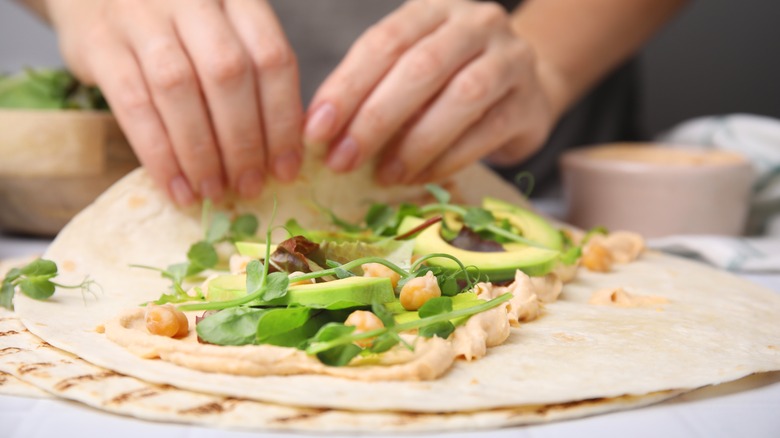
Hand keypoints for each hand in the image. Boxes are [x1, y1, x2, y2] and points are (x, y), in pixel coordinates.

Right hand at [47, 0, 303, 203]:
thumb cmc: (175, 28)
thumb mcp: (220, 34)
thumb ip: (251, 77)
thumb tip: (282, 152)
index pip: (271, 57)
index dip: (283, 120)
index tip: (286, 169)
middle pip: (228, 74)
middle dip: (243, 141)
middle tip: (249, 186)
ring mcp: (141, 16)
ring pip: (179, 89)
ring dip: (201, 152)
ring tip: (212, 192)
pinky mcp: (99, 44)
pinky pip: (133, 105)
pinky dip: (159, 155)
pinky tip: (176, 187)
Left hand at [303, 0, 554, 184]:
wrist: (527, 86)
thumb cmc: (451, 82)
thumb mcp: (410, 72)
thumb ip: (372, 92)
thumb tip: (322, 135)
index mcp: (433, 9)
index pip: (384, 42)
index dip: (347, 87)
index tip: (316, 131)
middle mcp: (476, 24)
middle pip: (421, 67)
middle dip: (375, 118)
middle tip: (342, 161)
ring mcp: (511, 59)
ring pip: (461, 97)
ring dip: (415, 142)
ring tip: (383, 175)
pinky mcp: (530, 102)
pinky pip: (488, 130)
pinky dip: (449, 158)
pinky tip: (420, 177)